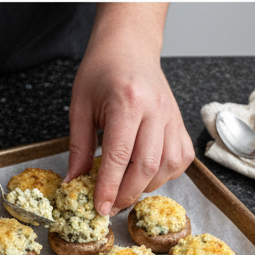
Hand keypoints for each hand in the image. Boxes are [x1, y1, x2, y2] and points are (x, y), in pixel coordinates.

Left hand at [66, 3, 192, 213]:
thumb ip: (78, 148)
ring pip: (168, 166)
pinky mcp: (179, 122)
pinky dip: (165, 175)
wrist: (129, 47)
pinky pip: (181, 158)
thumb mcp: (79, 108)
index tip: (99, 208)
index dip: (109, 188)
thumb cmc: (102, 72)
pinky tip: (145, 176)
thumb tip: (73, 183)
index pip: (120, 157)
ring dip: (145, 187)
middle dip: (126, 195)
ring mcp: (172, 116)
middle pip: (147, 166)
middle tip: (109, 208)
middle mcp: (156, 109)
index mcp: (128, 103)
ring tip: (124, 192)